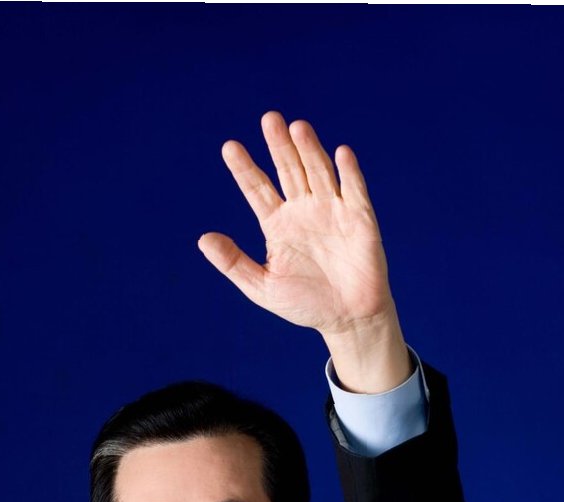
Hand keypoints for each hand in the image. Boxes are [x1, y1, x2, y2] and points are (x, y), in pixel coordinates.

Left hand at [199, 112, 410, 392]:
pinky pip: (354, 191)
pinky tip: (341, 153)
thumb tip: (203, 239)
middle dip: (279, 147)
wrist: (348, 320)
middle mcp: (303, 210)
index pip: (257, 189)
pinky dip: (349, 173)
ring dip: (309, 150)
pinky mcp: (360, 219)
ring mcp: (332, 211)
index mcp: (278, 224)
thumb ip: (234, 263)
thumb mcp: (262, 288)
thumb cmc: (306, 305)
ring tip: (297, 128)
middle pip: (289, 171)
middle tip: (269, 120)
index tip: (229, 148)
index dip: (244, 169)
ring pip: (318, 173)